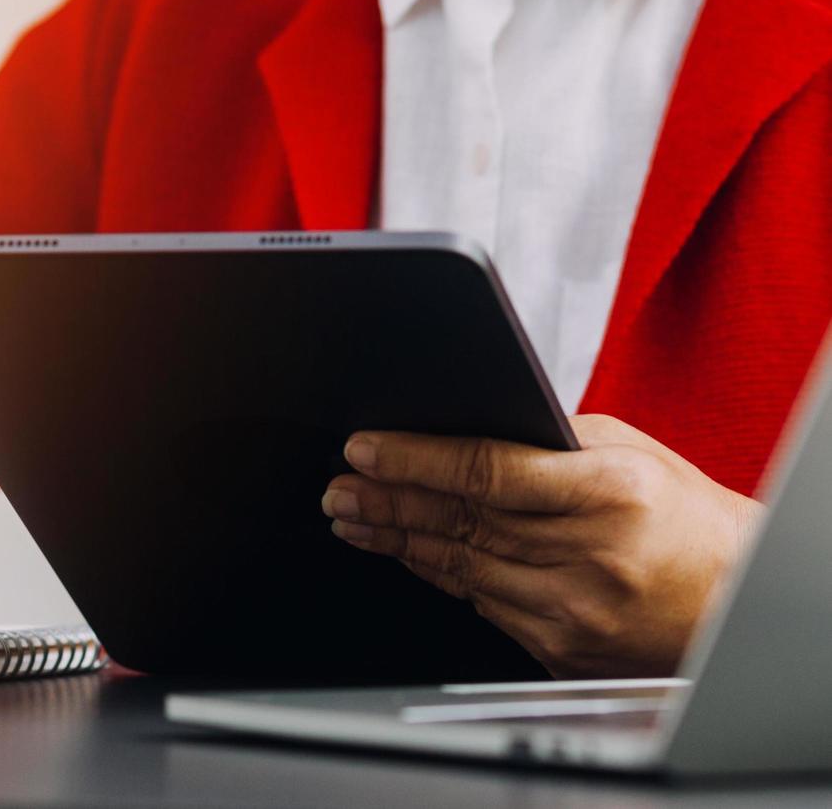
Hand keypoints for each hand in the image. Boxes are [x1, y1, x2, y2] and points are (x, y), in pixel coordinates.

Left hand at [322, 414, 763, 678]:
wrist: (734, 598)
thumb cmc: (685, 520)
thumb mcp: (633, 456)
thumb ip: (551, 441)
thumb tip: (460, 425)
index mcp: (613, 494)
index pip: (489, 472)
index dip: (416, 461)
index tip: (365, 450)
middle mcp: (591, 555)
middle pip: (463, 521)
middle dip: (388, 500)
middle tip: (338, 486)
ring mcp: (573, 609)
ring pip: (460, 566)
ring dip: (398, 539)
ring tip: (354, 515)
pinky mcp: (559, 646)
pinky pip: (480, 603)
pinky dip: (440, 573)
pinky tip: (409, 551)